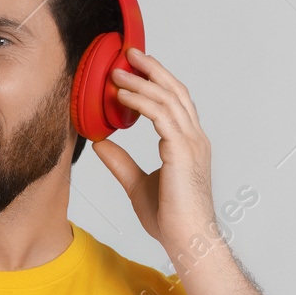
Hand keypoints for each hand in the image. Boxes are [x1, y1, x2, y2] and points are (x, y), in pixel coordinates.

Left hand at [90, 48, 218, 269]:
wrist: (186, 241)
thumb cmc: (170, 219)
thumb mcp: (137, 184)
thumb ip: (121, 162)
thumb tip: (102, 143)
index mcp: (188, 145)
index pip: (175, 103)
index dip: (157, 81)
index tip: (135, 68)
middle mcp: (194, 139)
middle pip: (175, 91)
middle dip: (152, 69)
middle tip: (129, 53)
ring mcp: (192, 144)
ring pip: (167, 99)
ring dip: (141, 82)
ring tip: (116, 73)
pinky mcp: (182, 152)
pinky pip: (161, 116)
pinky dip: (140, 102)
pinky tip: (121, 97)